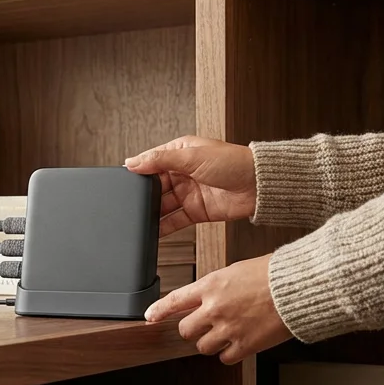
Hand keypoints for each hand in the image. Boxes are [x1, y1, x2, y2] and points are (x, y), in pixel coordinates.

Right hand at [124, 136, 255, 236]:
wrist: (259, 186)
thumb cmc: (234, 162)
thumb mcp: (192, 156)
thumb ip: (160, 160)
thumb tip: (133, 162)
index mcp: (180, 153)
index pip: (151, 162)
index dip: (138, 172)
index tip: (124, 181)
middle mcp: (183, 172)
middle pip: (155, 186)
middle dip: (144, 196)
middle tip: (132, 204)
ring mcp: (189, 193)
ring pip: (163, 206)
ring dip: (152, 213)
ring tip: (140, 220)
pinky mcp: (196, 211)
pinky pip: (174, 221)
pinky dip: (164, 228)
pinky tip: (153, 231)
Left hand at [144, 255, 291, 363]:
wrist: (297, 287)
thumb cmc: (274, 275)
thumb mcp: (237, 271)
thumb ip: (217, 287)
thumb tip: (209, 298)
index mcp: (211, 285)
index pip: (174, 300)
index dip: (159, 310)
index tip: (149, 317)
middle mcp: (214, 308)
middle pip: (186, 330)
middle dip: (194, 329)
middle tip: (205, 326)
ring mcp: (228, 329)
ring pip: (203, 347)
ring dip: (212, 343)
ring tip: (227, 333)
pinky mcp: (244, 345)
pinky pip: (225, 358)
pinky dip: (229, 354)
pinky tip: (239, 344)